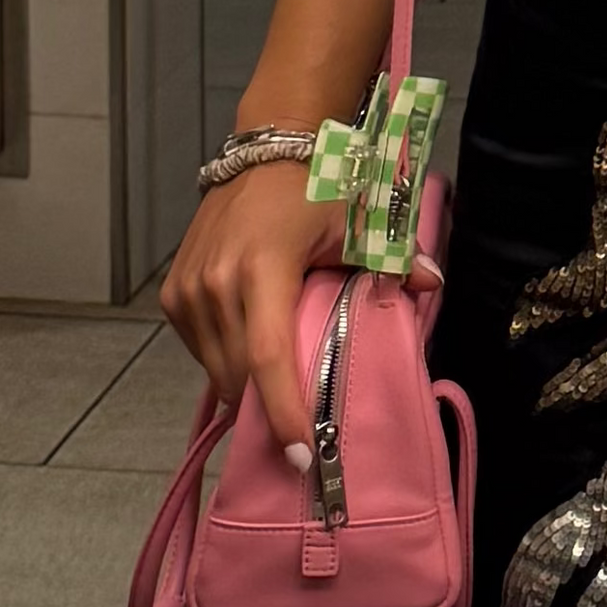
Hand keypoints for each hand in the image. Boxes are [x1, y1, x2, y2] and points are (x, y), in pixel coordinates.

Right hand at [159, 163, 442, 473]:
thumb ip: (391, 259)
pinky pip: (201, 349)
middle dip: (271, 406)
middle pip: (241, 375)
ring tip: (279, 379)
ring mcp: (189, 290)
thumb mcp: (357, 220)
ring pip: (217, 369)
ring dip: (247, 383)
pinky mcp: (174, 293)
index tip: (303, 457)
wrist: (266, 150)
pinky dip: (226, 358)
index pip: (269, 358)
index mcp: (262, 270)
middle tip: (304, 424)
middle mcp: (216, 284)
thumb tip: (432, 282)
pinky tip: (253, 345)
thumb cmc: (316, 188)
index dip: (285, 412)